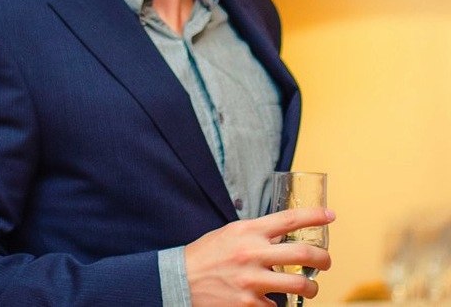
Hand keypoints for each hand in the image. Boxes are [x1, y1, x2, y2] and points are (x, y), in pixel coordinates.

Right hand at [185, 207, 334, 305]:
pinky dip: (279, 303)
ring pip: (300, 285)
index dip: (315, 216)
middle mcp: (253, 253)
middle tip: (326, 261)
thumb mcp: (232, 233)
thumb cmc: (209, 253)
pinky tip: (272, 299)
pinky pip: (278, 306)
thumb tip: (284, 235)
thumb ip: (258, 234)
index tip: (330, 215)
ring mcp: (252, 281)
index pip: (289, 219)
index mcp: (249, 230)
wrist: (182, 279)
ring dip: (311, 287)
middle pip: (304, 253)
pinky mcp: (249, 304)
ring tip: (309, 286)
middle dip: (323, 259)